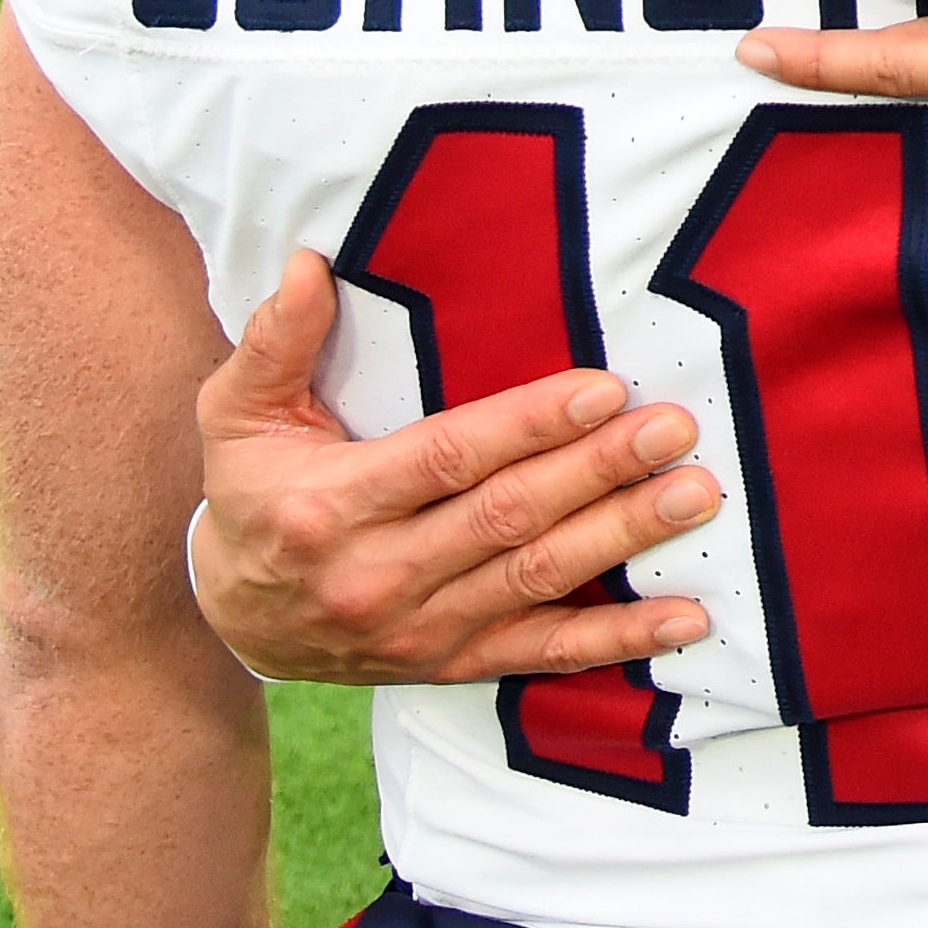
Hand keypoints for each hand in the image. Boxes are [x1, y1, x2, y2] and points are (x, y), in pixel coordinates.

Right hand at [187, 250, 719, 683]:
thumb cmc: (251, 493)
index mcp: (332, 505)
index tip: (602, 389)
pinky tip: (684, 618)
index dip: (528, 425)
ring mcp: (421, 628)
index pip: (448, 457)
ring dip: (623, 539)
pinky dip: (619, 639)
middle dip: (599, 472)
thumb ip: (275, 341)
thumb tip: (308, 263)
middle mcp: (380, 574)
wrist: (234, 619)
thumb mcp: (236, 414)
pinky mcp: (451, 664)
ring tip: (693, 497)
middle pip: (508, 518)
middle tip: (673, 430)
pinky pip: (545, 654)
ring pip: (538, 580)